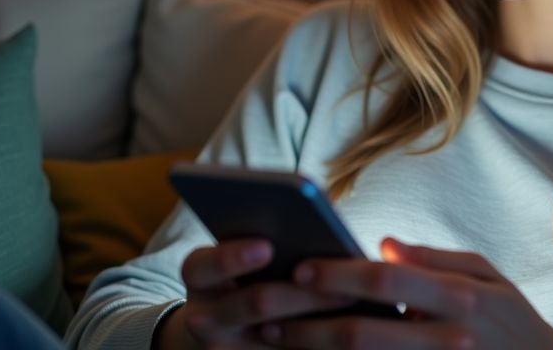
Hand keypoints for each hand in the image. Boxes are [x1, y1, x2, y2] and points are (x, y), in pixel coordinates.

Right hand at [158, 239, 358, 349]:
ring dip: (318, 322)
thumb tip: (312, 216)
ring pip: (276, 336)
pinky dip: (314, 343)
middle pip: (255, 303)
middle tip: (340, 283)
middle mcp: (202, 316)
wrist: (228, 330)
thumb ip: (266, 238)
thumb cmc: (249, 274)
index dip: (232, 257)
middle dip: (303, 293)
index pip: (203, 264)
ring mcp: (223, 348)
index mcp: (199, 276)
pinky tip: (344, 333)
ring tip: (353, 302)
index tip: (267, 248)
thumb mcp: (242, 257)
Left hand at [260, 238, 552, 349]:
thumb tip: (383, 243)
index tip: (301, 266)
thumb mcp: (488, 275)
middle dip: (310, 322)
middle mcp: (448, 339)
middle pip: (364, 333)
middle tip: (267, 311)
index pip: (387, 280)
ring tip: (275, 339)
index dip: (340, 273)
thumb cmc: (512, 321)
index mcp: (460, 298)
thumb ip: (434, 260)